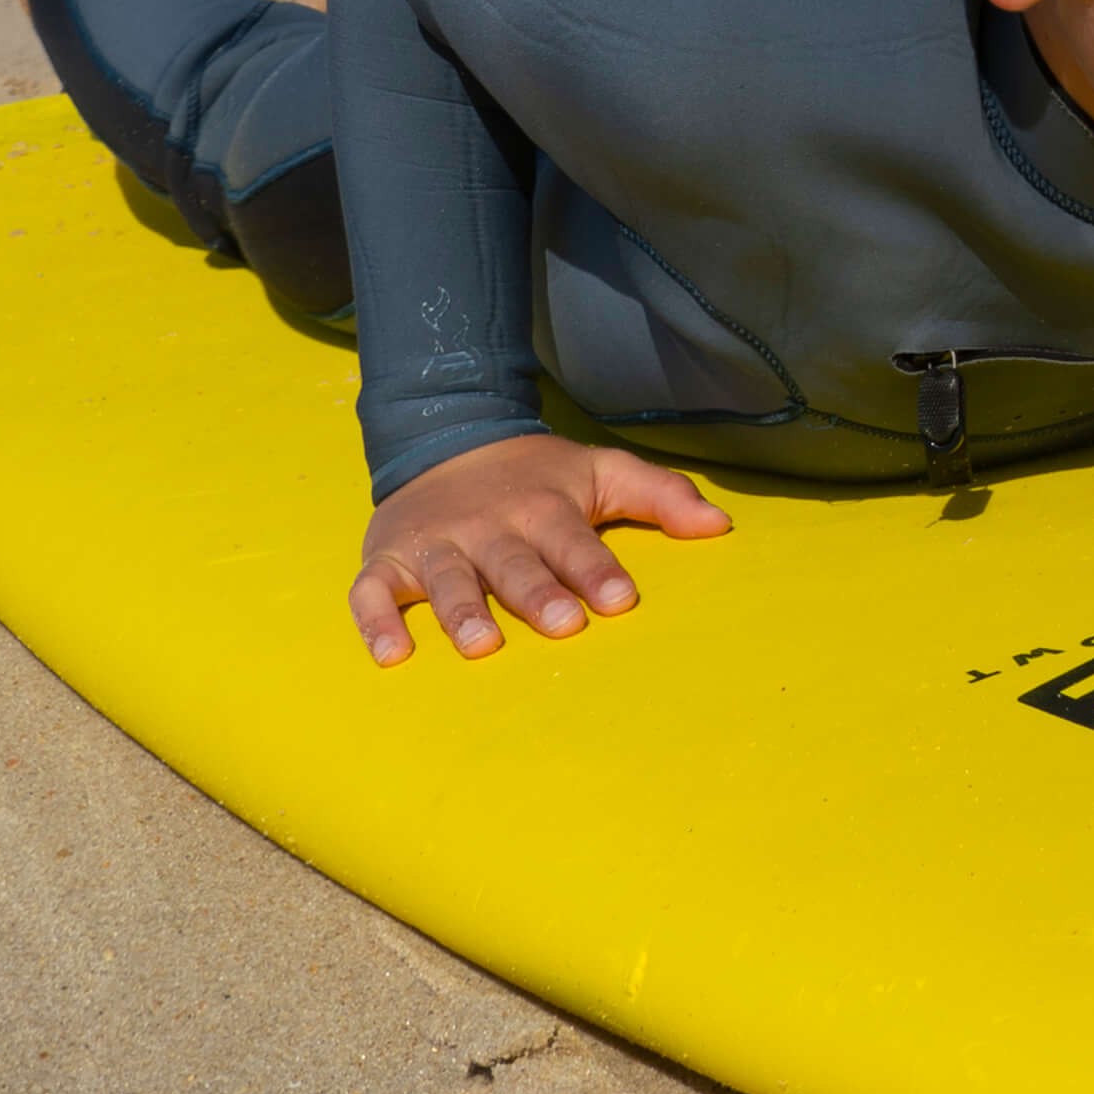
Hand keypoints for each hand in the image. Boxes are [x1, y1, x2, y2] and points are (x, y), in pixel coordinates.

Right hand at [351, 431, 729, 666]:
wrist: (445, 438)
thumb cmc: (537, 475)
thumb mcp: (600, 471)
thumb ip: (660, 496)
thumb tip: (721, 525)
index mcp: (543, 506)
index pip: (574, 541)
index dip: (596, 569)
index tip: (621, 600)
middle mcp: (487, 526)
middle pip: (514, 563)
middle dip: (537, 593)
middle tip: (562, 624)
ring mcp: (434, 544)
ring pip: (447, 580)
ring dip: (462, 610)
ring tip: (482, 644)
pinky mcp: (387, 561)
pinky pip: (372, 593)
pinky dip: (377, 622)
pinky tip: (393, 654)